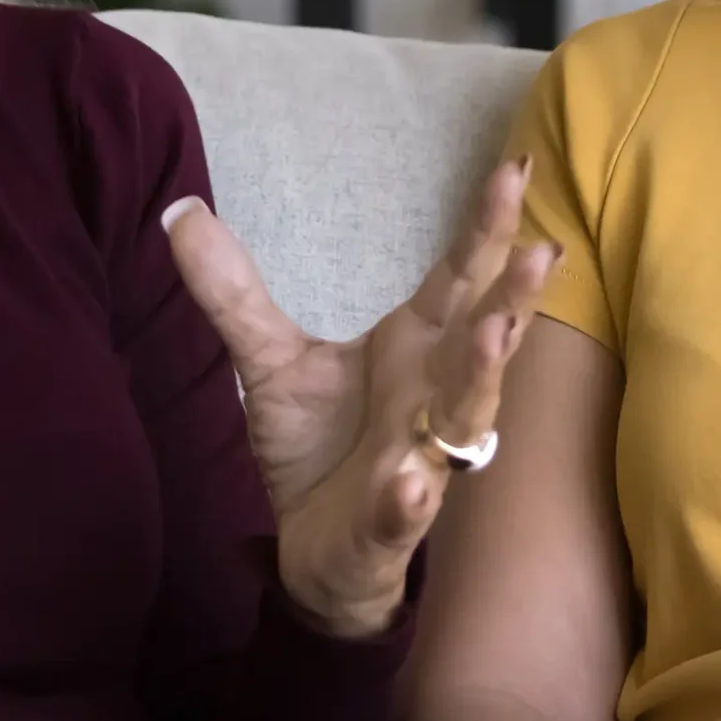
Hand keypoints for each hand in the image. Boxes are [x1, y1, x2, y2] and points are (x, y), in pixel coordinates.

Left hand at [163, 158, 551, 635]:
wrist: (311, 552)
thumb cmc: (319, 447)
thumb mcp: (269, 361)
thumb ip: (233, 292)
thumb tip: (181, 211)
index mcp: (417, 348)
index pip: (458, 278)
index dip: (486, 227)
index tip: (515, 168)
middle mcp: (434, 397)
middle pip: (483, 338)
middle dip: (511, 296)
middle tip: (540, 249)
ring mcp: (422, 460)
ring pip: (464, 418)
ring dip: (482, 377)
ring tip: (494, 333)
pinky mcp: (390, 524)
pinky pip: (405, 509)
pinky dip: (410, 497)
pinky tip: (413, 482)